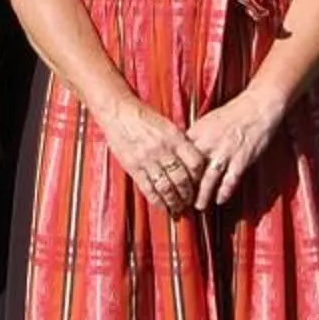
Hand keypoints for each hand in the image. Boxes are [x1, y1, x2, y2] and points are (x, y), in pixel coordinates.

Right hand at [97, 97, 207, 217]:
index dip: (200, 176)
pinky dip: (157, 201)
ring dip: (175, 201)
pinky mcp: (133, 167)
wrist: (118, 111)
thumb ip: (179, 142)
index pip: (195, 162)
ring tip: (178, 208)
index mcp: (174, 137)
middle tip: (191, 201)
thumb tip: (192, 161)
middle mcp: (163, 149)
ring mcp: (147, 159)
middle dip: (188, 194)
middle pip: (182, 179)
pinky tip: (163, 207)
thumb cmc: (143, 116)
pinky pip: (148, 189)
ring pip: (166, 188)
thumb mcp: (167, 125)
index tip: (200, 183)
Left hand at [185, 85, 289, 209]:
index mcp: (198, 132)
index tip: (170, 182)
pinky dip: (224, 192)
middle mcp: (209, 143)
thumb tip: (182, 149)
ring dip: (202, 195)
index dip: (174, 171)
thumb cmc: (234, 112)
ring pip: (209, 179)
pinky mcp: (241, 160)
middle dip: (186, 188)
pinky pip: (230, 180)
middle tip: (181, 200)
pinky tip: (220, 200)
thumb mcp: (208, 120)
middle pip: (192, 170)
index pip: (180, 155)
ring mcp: (225, 152)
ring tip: (198, 206)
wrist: (258, 107)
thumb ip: (196, 136)